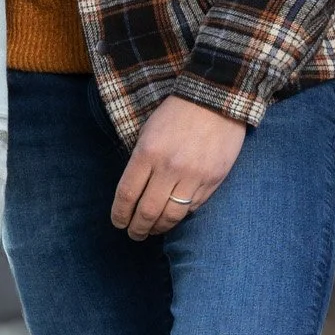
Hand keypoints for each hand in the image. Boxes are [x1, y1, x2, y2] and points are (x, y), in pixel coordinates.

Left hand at [111, 93, 246, 239]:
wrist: (216, 100)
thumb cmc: (176, 114)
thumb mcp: (148, 132)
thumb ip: (139, 163)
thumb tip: (132, 196)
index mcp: (147, 153)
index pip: (127, 195)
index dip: (120, 214)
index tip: (118, 222)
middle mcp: (169, 167)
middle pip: (147, 211)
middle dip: (137, 228)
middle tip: (134, 234)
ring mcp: (193, 176)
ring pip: (171, 215)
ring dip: (159, 227)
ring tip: (153, 230)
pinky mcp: (213, 180)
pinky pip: (193, 207)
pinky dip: (181, 214)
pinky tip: (174, 214)